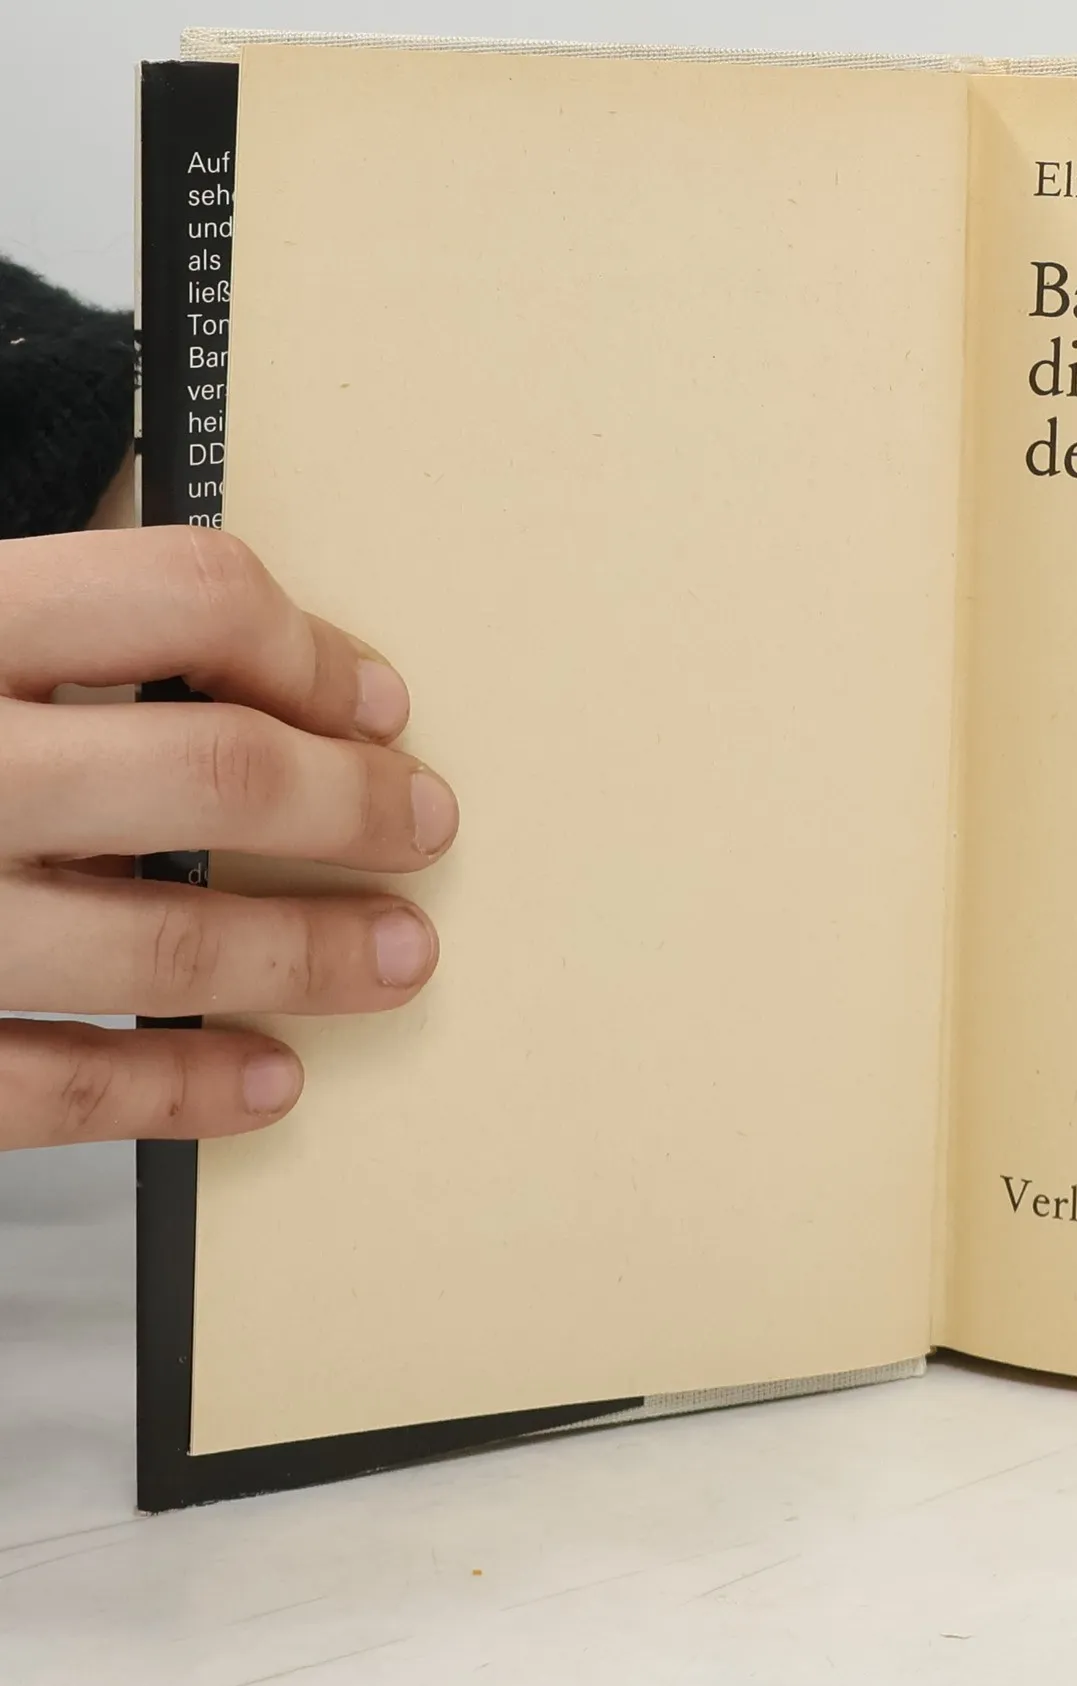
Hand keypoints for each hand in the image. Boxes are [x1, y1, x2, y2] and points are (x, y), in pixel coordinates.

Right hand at [0, 527, 456, 1148]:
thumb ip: (36, 628)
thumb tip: (245, 653)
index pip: (178, 592)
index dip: (307, 646)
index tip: (379, 699)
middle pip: (205, 773)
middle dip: (350, 808)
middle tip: (428, 825)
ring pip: (159, 947)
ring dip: (307, 957)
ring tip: (397, 958)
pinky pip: (48, 1090)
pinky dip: (178, 1093)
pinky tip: (262, 1083)